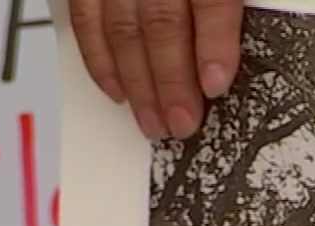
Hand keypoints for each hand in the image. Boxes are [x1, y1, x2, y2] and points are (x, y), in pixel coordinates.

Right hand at [69, 0, 243, 140]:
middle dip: (173, 80)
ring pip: (122, 28)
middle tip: (183, 123)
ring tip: (153, 123)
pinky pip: (85, 18)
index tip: (215, 85)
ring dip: (138, 83)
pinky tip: (117, 91)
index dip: (215, 43)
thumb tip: (229, 61)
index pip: (210, 0)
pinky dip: (99, 60)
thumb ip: (227, 9)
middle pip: (162, 22)